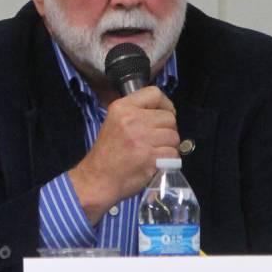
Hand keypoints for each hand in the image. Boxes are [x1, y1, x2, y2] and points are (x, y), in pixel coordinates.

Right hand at [69, 86, 179, 223]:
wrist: (98, 179)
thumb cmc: (107, 152)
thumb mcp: (114, 122)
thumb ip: (136, 113)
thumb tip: (164, 111)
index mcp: (121, 108)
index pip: (154, 93)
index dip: (164, 105)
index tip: (161, 116)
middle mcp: (132, 120)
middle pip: (169, 117)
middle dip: (167, 130)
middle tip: (156, 140)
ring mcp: (141, 139)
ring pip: (174, 136)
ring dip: (169, 146)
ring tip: (155, 152)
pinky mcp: (150, 157)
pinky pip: (173, 153)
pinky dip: (169, 160)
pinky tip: (156, 162)